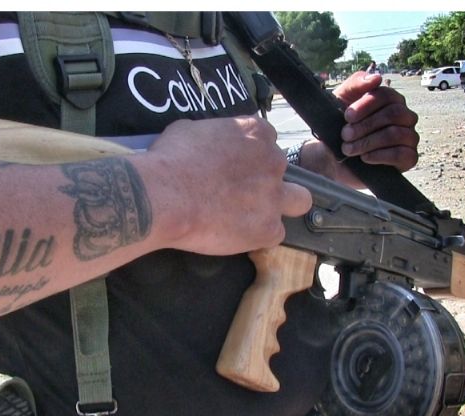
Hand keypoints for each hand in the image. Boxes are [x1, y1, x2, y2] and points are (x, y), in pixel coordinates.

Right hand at [144, 116, 311, 254]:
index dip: (251, 155)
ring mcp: (274, 196)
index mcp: (256, 132)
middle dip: (267, 179)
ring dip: (282, 207)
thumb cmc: (171, 159)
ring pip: (299, 201)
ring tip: (255, 217)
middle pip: (283, 170)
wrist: (165, 195)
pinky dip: (258, 236)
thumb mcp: (190, 130)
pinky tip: (237, 236)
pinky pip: (274, 234)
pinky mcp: (268, 228)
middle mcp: (273, 161)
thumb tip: (206, 145)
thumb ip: (213, 136)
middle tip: (243, 192)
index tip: (235, 165)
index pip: (267, 140)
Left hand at [333, 72, 419, 171]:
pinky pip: (403, 154)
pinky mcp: (408, 158)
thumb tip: (377, 78)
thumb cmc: (339, 125)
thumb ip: (356, 83)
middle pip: (394, 114)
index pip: (387, 95)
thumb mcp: (341, 99)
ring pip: (397, 134)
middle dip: (366, 125)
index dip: (367, 104)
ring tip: (349, 148)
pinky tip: (364, 158)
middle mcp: (404, 117)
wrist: (334, 157)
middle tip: (345, 135)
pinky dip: (381, 156)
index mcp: (391, 100)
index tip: (347, 116)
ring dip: (369, 142)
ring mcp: (409, 137)